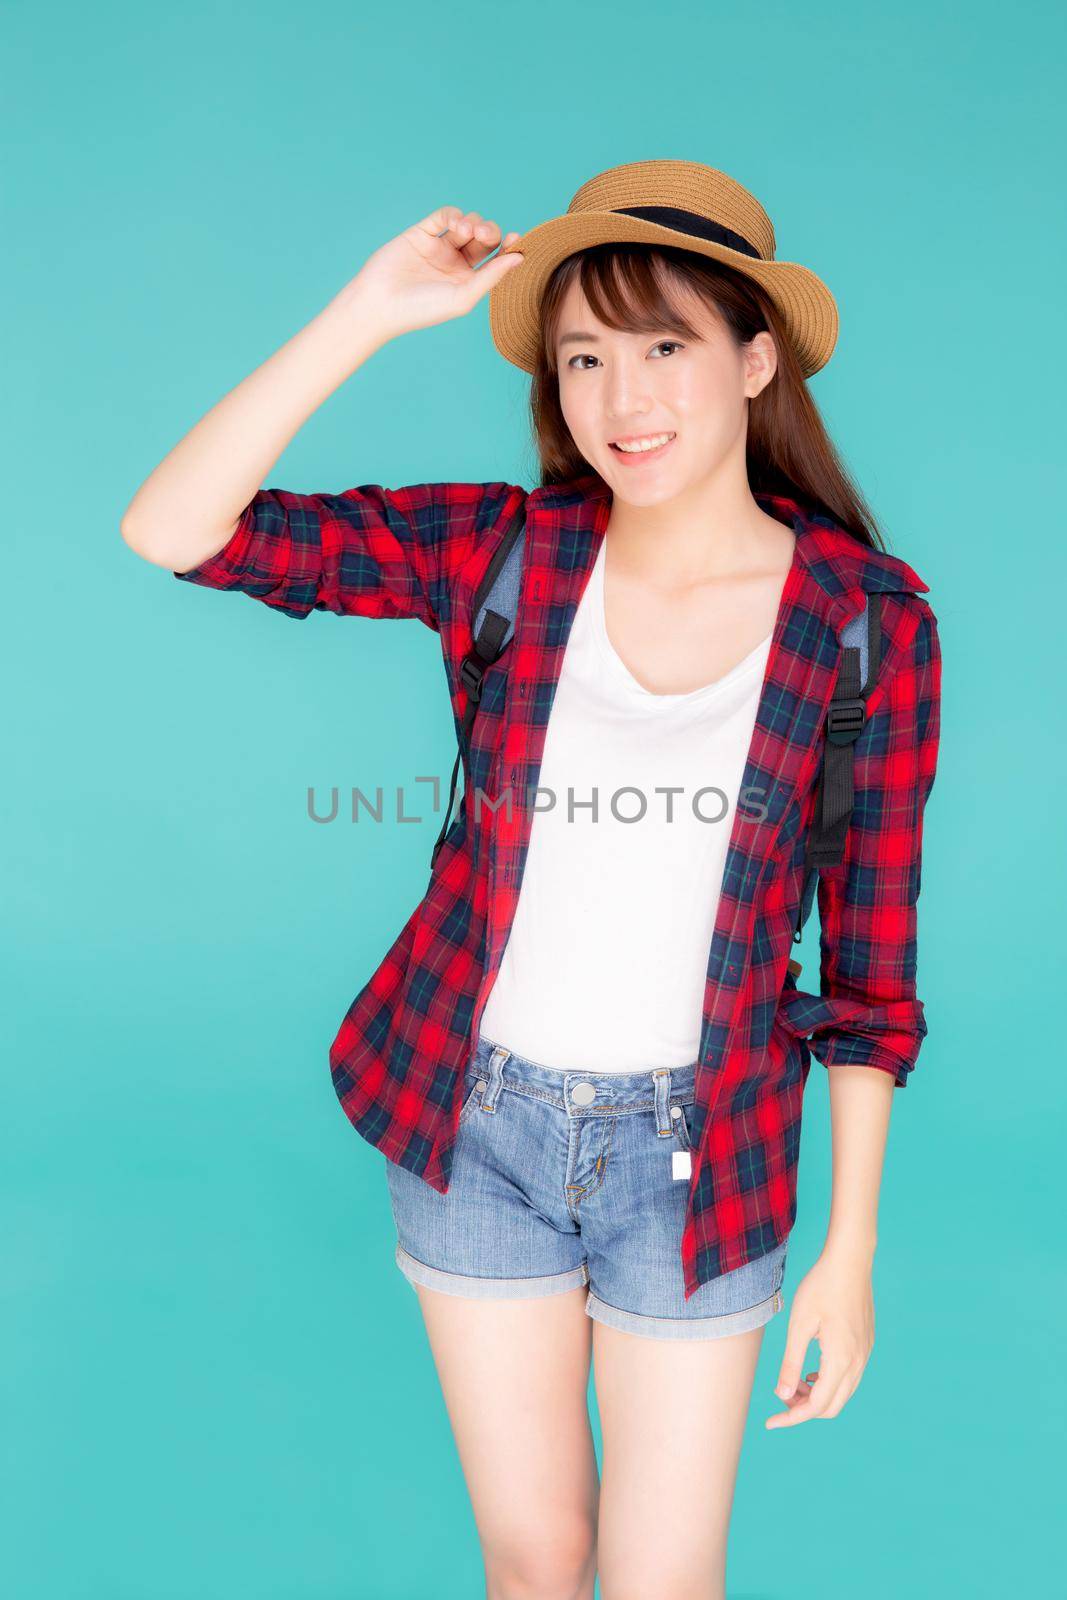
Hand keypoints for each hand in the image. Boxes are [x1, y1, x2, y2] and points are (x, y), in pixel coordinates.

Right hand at [348, 205, 524, 339]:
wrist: (380, 303)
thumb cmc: (422, 309)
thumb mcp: (463, 297)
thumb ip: (491, 276)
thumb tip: (520, 258)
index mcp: (469, 281)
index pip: (496, 259)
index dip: (508, 246)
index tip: (516, 240)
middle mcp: (456, 263)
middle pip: (484, 238)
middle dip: (489, 231)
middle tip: (483, 234)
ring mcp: (439, 246)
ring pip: (467, 224)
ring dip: (472, 222)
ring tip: (464, 231)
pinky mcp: (421, 232)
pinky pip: (444, 215)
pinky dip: (453, 215)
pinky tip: (454, 224)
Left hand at [765, 1242, 875, 1427]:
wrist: (850, 1261)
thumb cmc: (821, 1288)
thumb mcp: (799, 1325)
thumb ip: (791, 1364)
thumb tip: (783, 1396)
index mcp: (840, 1360)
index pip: (817, 1406)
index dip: (792, 1418)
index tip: (770, 1423)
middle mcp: (858, 1363)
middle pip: (832, 1406)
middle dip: (805, 1410)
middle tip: (781, 1399)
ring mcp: (865, 1354)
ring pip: (842, 1393)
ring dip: (817, 1396)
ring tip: (794, 1384)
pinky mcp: (866, 1345)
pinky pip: (849, 1378)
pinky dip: (829, 1383)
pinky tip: (812, 1371)